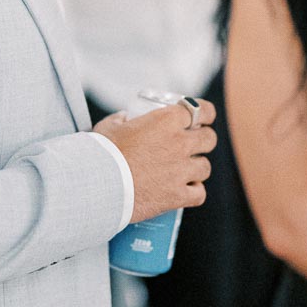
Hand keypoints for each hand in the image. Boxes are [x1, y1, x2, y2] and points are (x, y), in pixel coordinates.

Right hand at [94, 98, 216, 221]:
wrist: (97, 184)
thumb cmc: (100, 153)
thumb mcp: (110, 127)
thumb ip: (121, 120)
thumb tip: (125, 119)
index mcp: (165, 121)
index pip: (201, 110)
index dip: (205, 113)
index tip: (203, 118)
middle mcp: (179, 143)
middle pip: (209, 139)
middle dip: (203, 140)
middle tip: (193, 145)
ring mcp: (181, 171)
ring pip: (205, 167)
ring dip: (197, 168)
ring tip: (184, 171)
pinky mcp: (177, 196)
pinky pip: (199, 194)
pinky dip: (194, 192)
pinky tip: (185, 191)